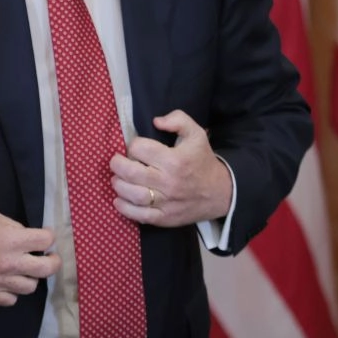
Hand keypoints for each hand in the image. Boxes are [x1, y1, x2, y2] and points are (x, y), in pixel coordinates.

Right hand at [0, 210, 59, 306]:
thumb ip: (13, 226)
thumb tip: (28, 237)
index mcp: (11, 239)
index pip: (46, 241)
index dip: (48, 238)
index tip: (45, 238)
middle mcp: (10, 262)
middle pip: (47, 269)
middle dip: (53, 262)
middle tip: (49, 258)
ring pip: (31, 287)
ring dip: (30, 277)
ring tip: (23, 271)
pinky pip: (11, 300)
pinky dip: (12, 292)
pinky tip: (6, 283)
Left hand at [110, 110, 232, 227]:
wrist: (221, 192)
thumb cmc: (202, 160)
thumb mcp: (196, 134)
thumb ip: (178, 120)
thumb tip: (156, 121)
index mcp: (175, 159)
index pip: (140, 149)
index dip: (134, 145)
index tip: (136, 148)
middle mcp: (169, 181)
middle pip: (132, 172)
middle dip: (117, 164)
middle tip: (116, 161)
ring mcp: (166, 202)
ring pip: (133, 194)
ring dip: (118, 185)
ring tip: (117, 178)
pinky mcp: (165, 218)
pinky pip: (139, 216)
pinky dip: (124, 208)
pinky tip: (119, 199)